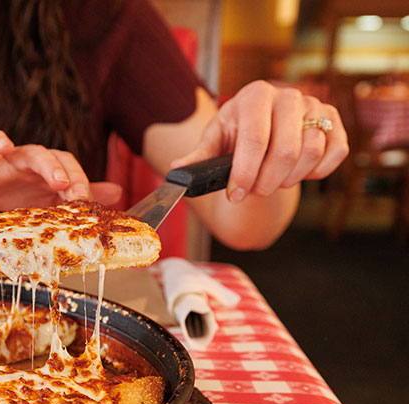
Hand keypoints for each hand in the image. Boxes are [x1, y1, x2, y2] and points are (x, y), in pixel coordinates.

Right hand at [0, 129, 120, 211]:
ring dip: (48, 164)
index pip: (73, 172)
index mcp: (50, 170)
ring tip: (59, 180)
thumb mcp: (47, 199)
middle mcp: (35, 160)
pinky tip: (4, 144)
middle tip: (80, 196)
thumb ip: (79, 195)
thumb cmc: (14, 192)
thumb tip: (118, 192)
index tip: (90, 206)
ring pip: (33, 152)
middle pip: (58, 159)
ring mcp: (11, 157)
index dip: (83, 186)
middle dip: (72, 177)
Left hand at [172, 81, 348, 202]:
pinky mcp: (334, 120)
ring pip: (311, 153)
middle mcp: (287, 96)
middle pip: (286, 151)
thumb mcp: (214, 142)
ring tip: (272, 181)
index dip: (246, 173)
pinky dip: (317, 171)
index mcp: (254, 96)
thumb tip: (177, 171)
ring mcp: (314, 106)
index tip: (236, 195)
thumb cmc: (234, 135)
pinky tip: (298, 172)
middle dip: (267, 182)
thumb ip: (198, 157)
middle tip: (255, 191)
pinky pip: (336, 152)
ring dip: (290, 179)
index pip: (255, 139)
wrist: (263, 130)